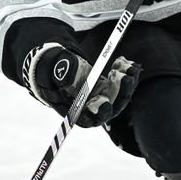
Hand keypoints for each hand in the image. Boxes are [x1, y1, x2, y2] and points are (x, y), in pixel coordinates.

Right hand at [22, 44, 140, 127]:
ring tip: (123, 64)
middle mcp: (95, 108)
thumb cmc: (54, 73)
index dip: (100, 112)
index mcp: (79, 111)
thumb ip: (63, 75)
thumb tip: (70, 78)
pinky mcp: (112, 88)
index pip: (92, 118)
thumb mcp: (55, 73)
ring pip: (122, 94)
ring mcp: (105, 98)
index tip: (105, 102)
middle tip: (124, 76)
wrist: (60, 65)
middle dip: (121, 92)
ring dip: (126, 80)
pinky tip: (122, 61)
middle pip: (113, 106)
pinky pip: (123, 83)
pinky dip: (125, 72)